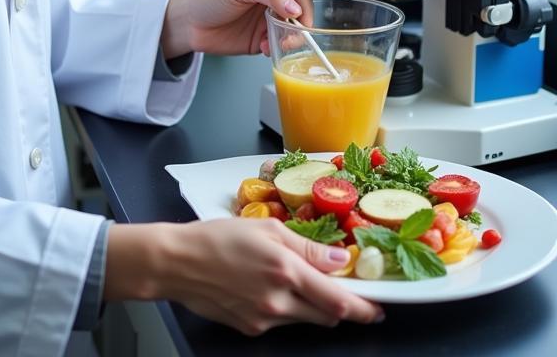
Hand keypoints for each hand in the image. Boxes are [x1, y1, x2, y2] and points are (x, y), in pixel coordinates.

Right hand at [105, 219, 383, 332]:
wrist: (177, 263)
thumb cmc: (217, 237)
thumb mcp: (265, 228)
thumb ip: (306, 246)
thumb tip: (339, 259)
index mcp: (286, 271)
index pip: (338, 301)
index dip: (364, 307)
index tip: (378, 307)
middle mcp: (279, 301)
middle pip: (327, 316)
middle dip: (338, 305)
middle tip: (337, 287)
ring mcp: (265, 320)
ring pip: (304, 319)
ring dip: (310, 305)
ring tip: (290, 279)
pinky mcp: (250, 329)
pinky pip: (280, 322)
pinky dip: (284, 308)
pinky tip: (265, 287)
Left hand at [160, 0, 312, 58]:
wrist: (187, 24)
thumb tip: (294, 7)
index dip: (304, 5)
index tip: (301, 20)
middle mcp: (269, 1)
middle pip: (299, 13)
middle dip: (299, 27)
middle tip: (291, 36)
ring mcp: (264, 21)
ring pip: (291, 32)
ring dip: (288, 40)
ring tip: (274, 43)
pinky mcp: (258, 40)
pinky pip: (278, 46)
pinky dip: (275, 50)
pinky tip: (263, 48)